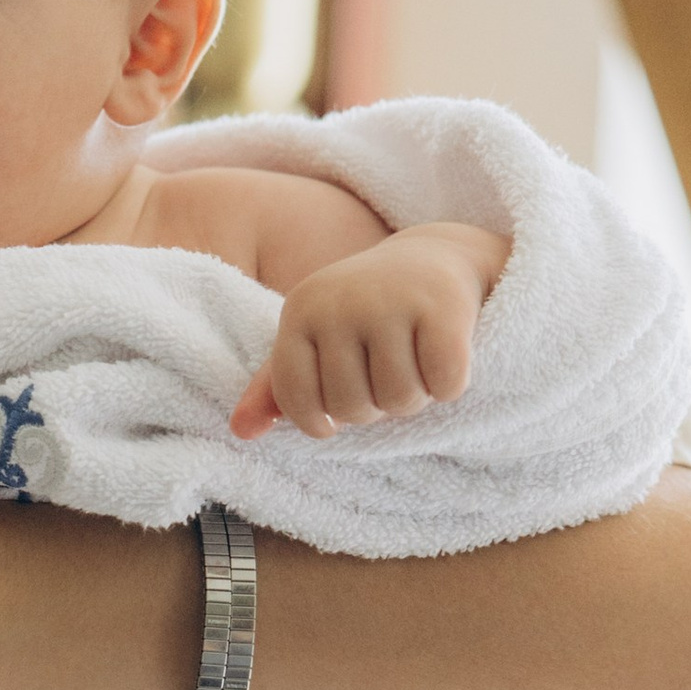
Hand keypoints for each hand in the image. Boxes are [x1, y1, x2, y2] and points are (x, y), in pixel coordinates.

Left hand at [231, 221, 506, 438]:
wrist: (433, 258)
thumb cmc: (365, 313)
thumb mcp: (315, 340)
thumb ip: (277, 386)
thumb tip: (241, 431)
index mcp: (301, 310)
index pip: (298, 400)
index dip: (319, 421)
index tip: (335, 413)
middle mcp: (341, 302)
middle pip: (352, 407)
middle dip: (375, 408)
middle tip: (386, 376)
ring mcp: (391, 301)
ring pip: (399, 400)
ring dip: (414, 398)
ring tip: (414, 365)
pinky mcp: (443, 307)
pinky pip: (445, 384)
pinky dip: (450, 385)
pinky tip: (445, 357)